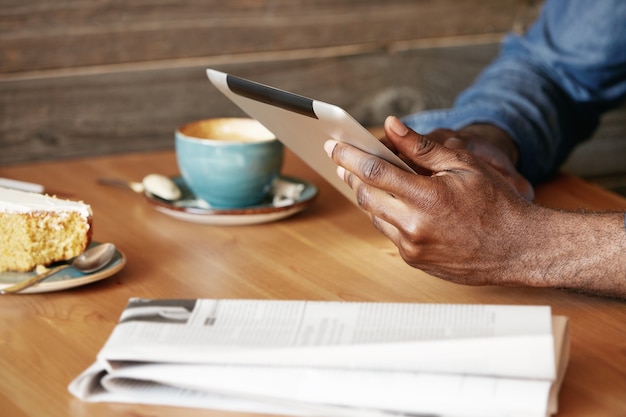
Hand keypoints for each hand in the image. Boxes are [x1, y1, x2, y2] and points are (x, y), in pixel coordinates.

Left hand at [324, 116, 538, 286]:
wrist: (519, 248)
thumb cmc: (497, 203)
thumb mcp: (463, 165)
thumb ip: (422, 147)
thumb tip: (391, 125)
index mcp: (427, 198)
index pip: (374, 171)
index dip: (349, 156)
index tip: (334, 146)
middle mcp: (415, 227)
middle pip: (366, 196)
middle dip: (351, 175)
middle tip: (343, 161)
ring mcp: (413, 248)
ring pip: (374, 216)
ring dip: (368, 195)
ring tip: (366, 178)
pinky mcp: (415, 260)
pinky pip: (389, 233)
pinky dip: (386, 215)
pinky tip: (393, 203)